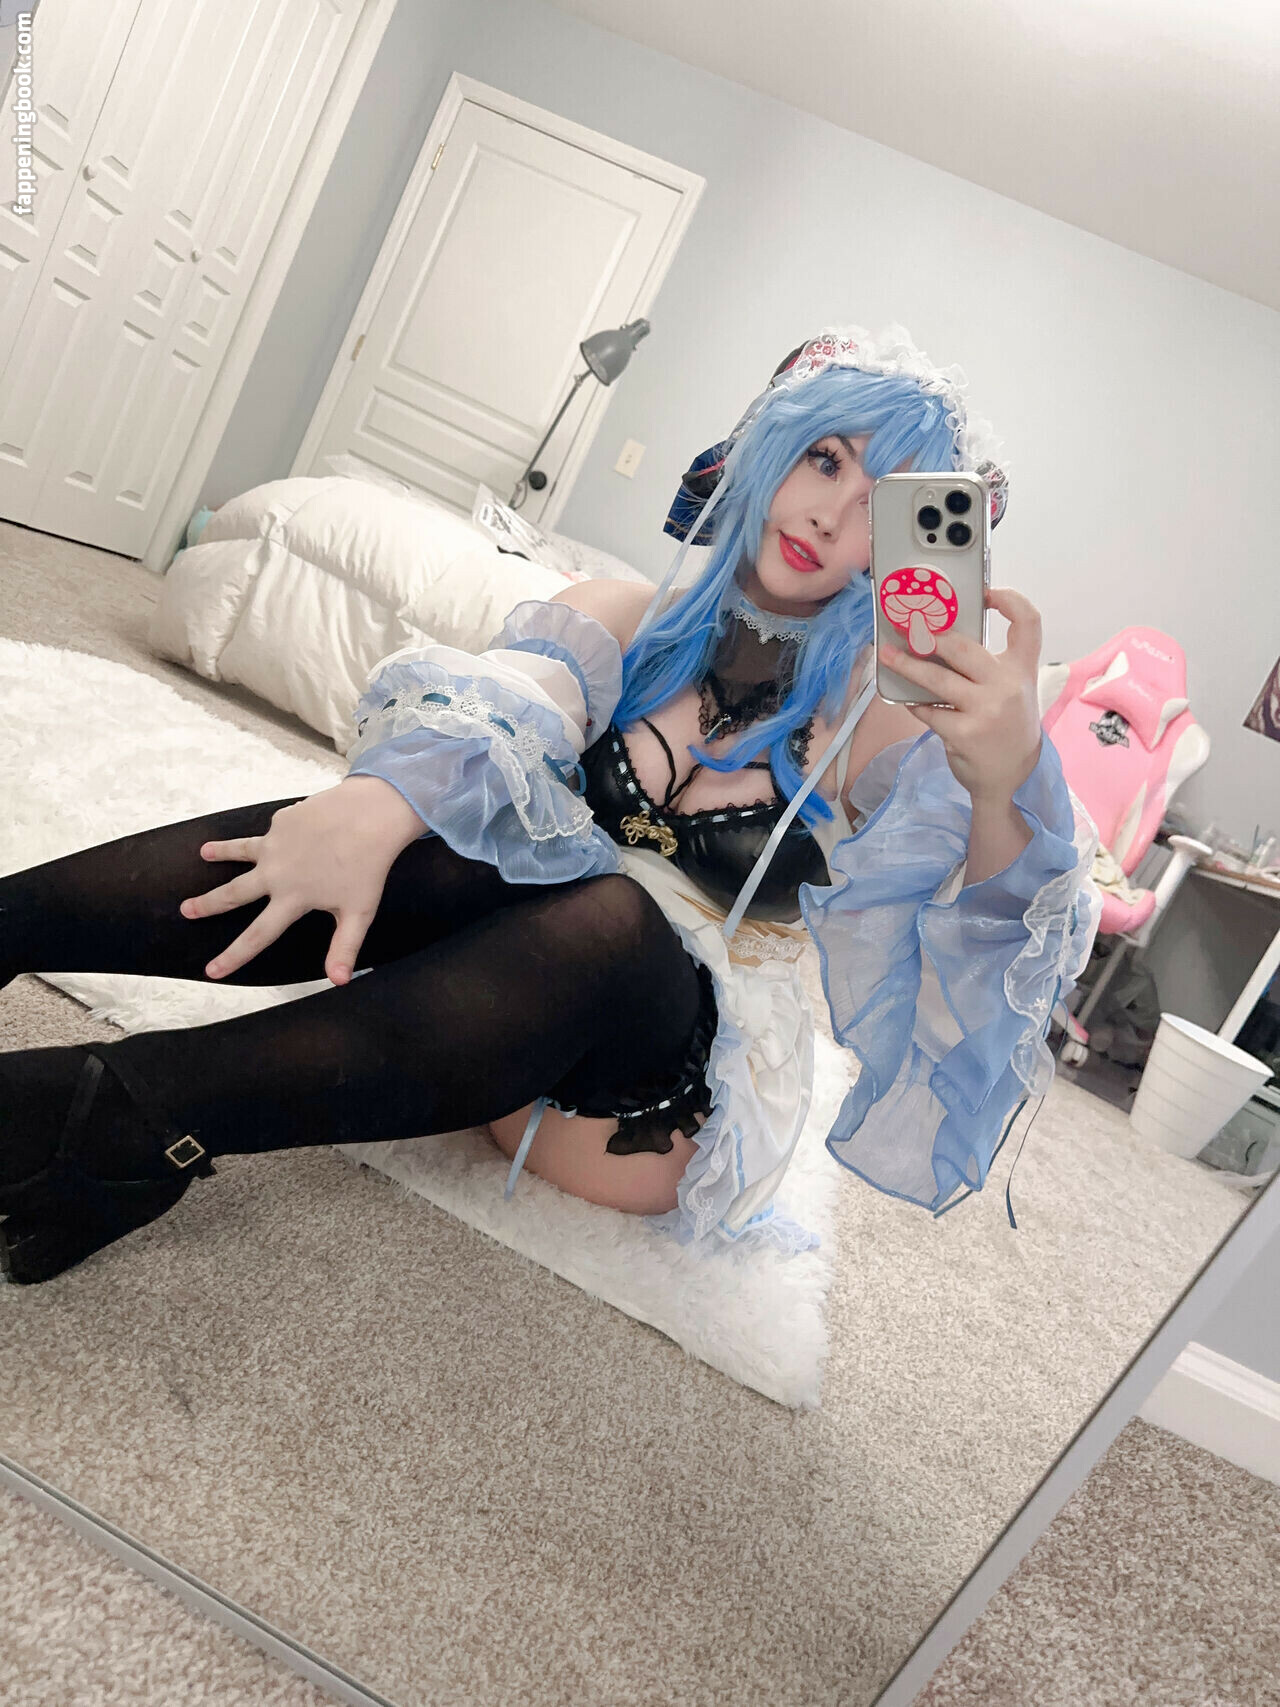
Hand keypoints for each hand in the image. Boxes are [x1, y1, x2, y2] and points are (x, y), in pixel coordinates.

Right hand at [178, 777, 424, 983]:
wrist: (370, 815)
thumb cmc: (369, 867)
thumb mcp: (359, 913)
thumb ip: (344, 947)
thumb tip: (338, 982)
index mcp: (292, 898)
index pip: (257, 935)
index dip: (233, 956)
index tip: (211, 971)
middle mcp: (275, 872)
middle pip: (234, 893)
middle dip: (207, 904)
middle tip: (185, 910)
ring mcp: (275, 844)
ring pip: (240, 851)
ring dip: (220, 852)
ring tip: (204, 853)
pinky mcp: (282, 822)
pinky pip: (274, 832)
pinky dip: (276, 835)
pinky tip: (283, 831)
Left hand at [879, 586, 1043, 800]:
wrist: (1011, 778)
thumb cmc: (1006, 727)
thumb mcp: (1011, 691)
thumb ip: (989, 666)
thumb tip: (941, 637)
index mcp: (1023, 669)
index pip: (1028, 622)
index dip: (1010, 599)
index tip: (984, 592)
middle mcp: (1008, 686)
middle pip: (964, 646)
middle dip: (930, 635)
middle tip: (905, 625)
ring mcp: (986, 710)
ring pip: (936, 678)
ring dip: (906, 665)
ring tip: (886, 655)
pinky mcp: (963, 732)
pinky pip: (928, 709)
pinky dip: (915, 702)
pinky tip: (907, 698)